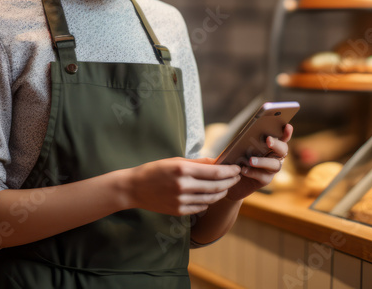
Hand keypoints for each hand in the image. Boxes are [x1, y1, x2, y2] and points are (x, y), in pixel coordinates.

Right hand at [125, 157, 240, 215]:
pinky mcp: (178, 211)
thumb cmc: (155, 170)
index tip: (237, 168)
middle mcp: (183, 186)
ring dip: (221, 193)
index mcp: (183, 170)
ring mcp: (180, 200)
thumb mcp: (175, 161)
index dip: (229, 171)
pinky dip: (208, 202)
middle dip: (229, 182)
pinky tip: (211, 196)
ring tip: (226, 187)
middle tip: (237, 177)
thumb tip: (217, 160)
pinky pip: (200, 207)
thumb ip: (198, 162)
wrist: (134, 188)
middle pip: (215, 186)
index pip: (214, 172)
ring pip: (210, 199)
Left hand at [223, 124, 292, 201]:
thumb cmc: (239, 156)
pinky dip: (253, 172)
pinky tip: (244, 169)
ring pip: (274, 164)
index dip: (287, 132)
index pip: (284, 137)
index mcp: (273, 145)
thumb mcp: (242, 146)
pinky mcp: (266, 179)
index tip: (288, 126)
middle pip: (283, 150)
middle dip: (277, 144)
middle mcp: (276, 156)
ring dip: (263, 161)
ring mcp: (272, 168)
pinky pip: (262, 176)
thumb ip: (248, 140)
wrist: (234, 176)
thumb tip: (247, 133)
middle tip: (268, 140)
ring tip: (250, 160)